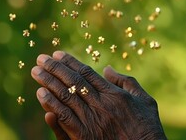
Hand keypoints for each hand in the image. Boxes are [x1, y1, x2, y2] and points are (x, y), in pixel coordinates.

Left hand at [31, 51, 166, 139]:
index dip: (71, 62)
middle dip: (55, 68)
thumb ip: (127, 82)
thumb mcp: (145, 100)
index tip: (58, 54)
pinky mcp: (85, 137)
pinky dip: (52, 105)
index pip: (87, 73)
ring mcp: (92, 120)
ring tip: (36, 72)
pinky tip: (41, 94)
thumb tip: (108, 69)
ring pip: (66, 97)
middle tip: (41, 59)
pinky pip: (65, 118)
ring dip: (49, 83)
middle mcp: (101, 104)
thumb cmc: (148, 127)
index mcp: (115, 94)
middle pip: (73, 82)